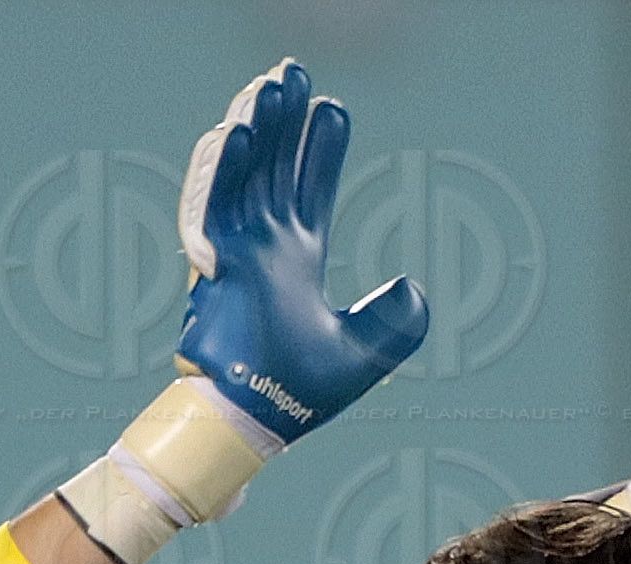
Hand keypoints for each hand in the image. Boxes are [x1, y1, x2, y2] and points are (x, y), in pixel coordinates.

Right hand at [176, 59, 428, 443]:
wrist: (256, 424)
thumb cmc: (299, 396)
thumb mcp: (365, 353)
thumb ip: (395, 321)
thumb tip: (416, 288)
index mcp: (296, 260)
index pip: (310, 190)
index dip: (320, 150)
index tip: (332, 110)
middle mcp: (264, 248)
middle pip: (273, 166)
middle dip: (283, 121)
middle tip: (293, 72)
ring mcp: (237, 253)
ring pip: (243, 174)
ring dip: (256, 129)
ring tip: (271, 85)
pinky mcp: (215, 268)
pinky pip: (214, 208)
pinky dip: (224, 171)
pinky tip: (237, 132)